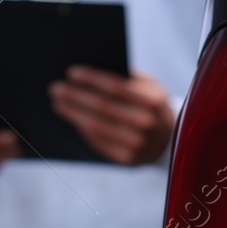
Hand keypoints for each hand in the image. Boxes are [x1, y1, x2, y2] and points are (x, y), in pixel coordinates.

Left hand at [50, 66, 175, 164]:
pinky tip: (71, 117)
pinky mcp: (127, 159)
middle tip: (55, 87)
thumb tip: (90, 68)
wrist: (171, 139)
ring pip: (96, 126)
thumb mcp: (150, 86)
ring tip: (57, 102)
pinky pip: (97, 141)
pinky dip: (81, 128)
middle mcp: (146, 123)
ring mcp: (138, 144)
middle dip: (75, 95)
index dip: (91, 79)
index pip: (116, 86)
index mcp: (153, 99)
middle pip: (102, 106)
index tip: (70, 72)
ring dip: (72, 112)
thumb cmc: (152, 104)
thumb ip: (127, 77)